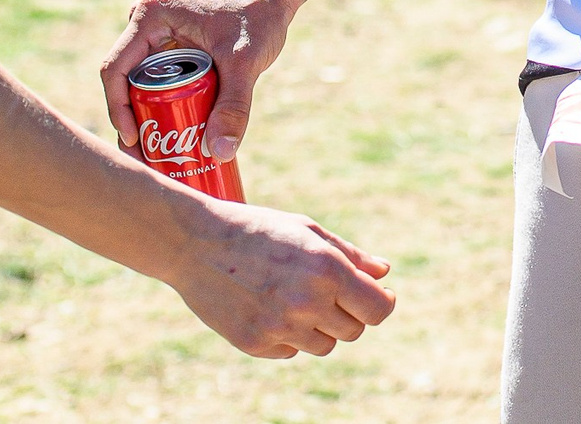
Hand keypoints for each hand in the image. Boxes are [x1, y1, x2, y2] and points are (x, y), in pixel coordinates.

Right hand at [103, 0, 297, 160]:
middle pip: (126, 82)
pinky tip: (175, 135)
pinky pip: (159, 80)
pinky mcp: (173, 45)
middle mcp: (146, 25)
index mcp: (149, 18)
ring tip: (158, 157)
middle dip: (133, 122)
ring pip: (142, 84)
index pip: (116, 70)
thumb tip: (218, 153)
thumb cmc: (258, 14)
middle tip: (146, 161)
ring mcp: (158, 35)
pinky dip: (164, 105)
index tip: (135, 141)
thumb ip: (234, 105)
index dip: (118, 110)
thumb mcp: (245, 60)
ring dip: (147, 117)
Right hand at [167, 195, 395, 357]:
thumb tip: (384, 273)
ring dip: (319, 327)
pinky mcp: (256, 344)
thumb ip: (350, 255)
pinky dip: (287, 336)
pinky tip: (269, 307)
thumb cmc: (258, 230)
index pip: (377, 309)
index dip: (381, 303)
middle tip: (326, 291)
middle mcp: (307, 303)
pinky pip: (290, 351)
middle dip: (348, 313)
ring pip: (324, 346)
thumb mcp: (307, 231)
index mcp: (327, 269)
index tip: (376, 296)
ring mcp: (280, 328)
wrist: (196, 243)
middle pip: (353, 331)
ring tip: (294, 297)